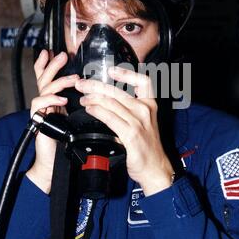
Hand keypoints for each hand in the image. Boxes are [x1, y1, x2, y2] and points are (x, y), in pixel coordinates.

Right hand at [26, 50, 78, 193]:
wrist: (56, 164)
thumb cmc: (68, 144)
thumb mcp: (79, 120)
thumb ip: (86, 107)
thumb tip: (102, 95)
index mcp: (57, 101)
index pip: (53, 78)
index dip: (53, 65)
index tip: (62, 53)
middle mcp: (48, 103)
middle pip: (45, 77)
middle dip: (53, 65)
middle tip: (62, 56)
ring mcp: (42, 111)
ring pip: (43, 87)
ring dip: (59, 81)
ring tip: (72, 80)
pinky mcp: (38, 120)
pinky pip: (39, 105)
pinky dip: (50, 99)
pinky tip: (61, 99)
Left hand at [75, 66, 173, 195]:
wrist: (155, 168)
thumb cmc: (148, 147)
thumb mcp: (144, 123)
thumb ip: (130, 110)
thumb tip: (108, 101)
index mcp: (150, 105)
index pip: (143, 81)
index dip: (126, 73)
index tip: (111, 71)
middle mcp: (145, 110)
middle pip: (118, 91)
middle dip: (96, 85)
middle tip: (82, 84)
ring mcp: (138, 122)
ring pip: (111, 103)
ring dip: (93, 99)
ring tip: (83, 99)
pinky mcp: (131, 135)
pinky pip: (110, 118)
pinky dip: (97, 111)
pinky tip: (90, 110)